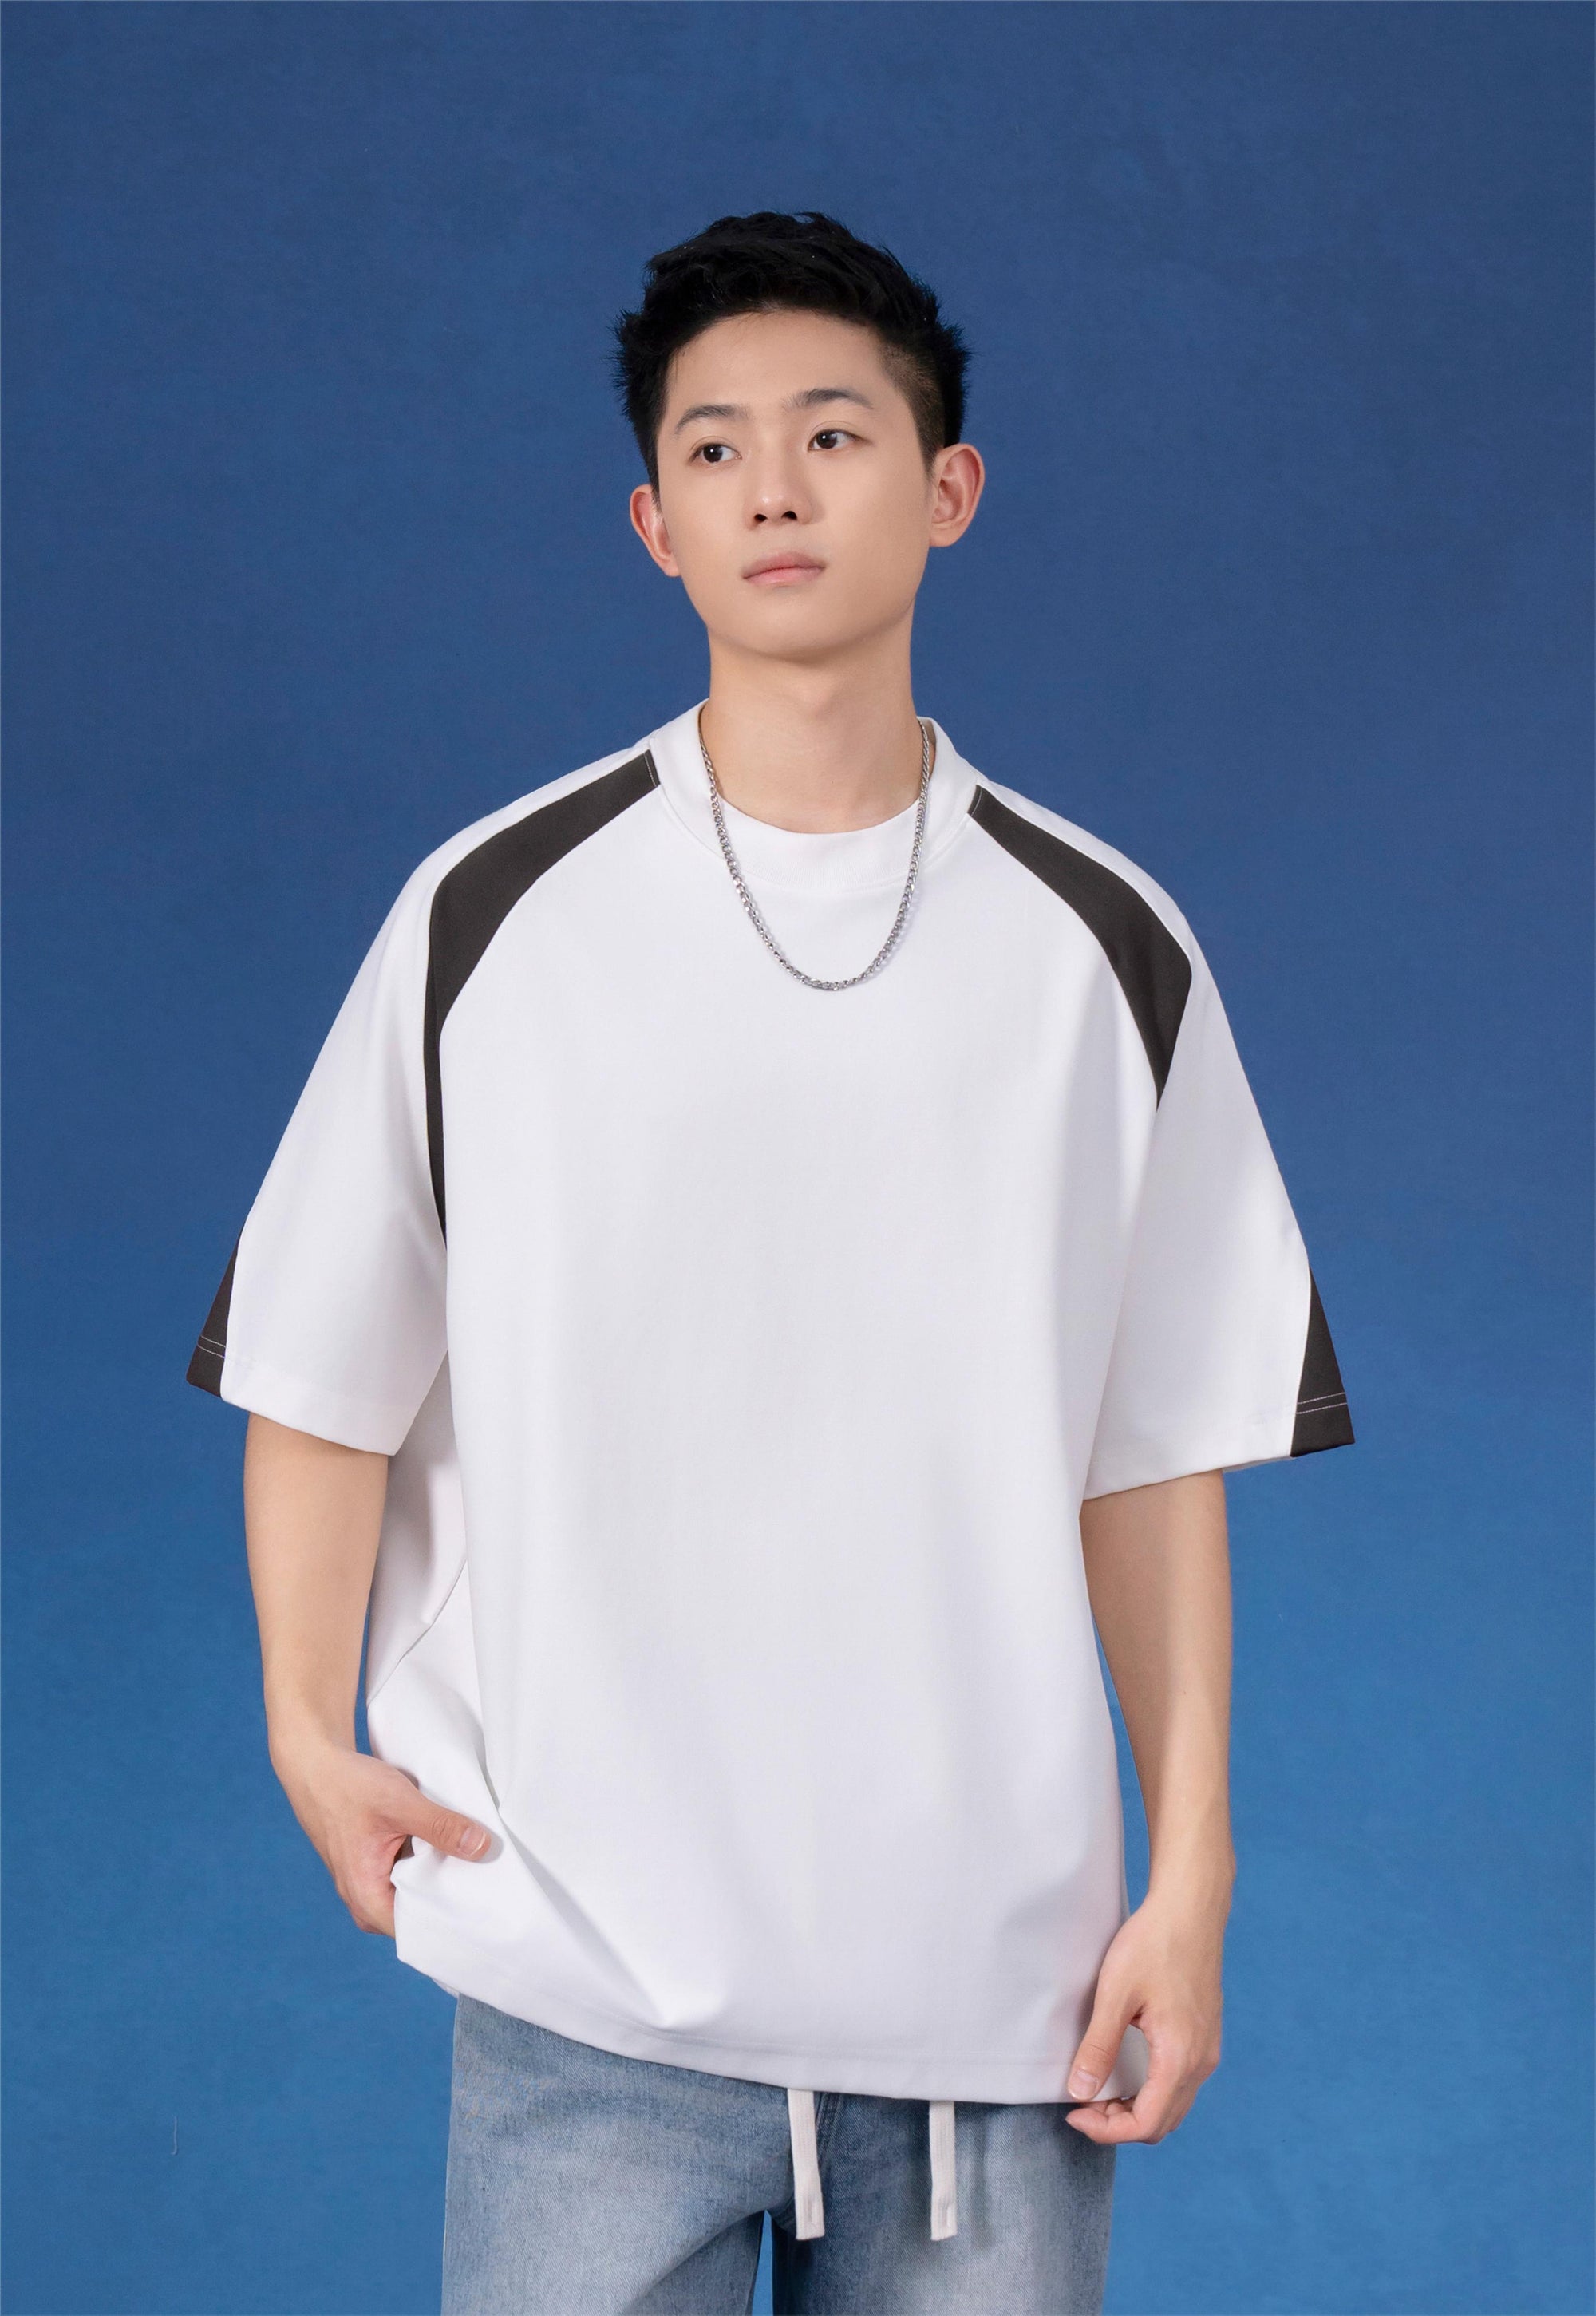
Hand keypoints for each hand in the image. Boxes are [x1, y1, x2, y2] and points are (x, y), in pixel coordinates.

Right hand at [270, 1733, 493, 1937]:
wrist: (315, 1763)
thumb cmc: (348, 1787)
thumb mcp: (401, 1805)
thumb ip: (441, 1826)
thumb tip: (483, 1848)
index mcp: (365, 1896)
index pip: (414, 1932)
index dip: (448, 1924)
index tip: (482, 1912)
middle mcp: (363, 1897)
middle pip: (415, 1915)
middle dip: (448, 1901)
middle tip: (488, 1886)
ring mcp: (367, 1880)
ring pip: (411, 1893)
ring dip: (437, 1879)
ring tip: (476, 1867)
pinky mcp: (371, 1863)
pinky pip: (405, 1874)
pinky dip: (425, 1863)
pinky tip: (451, 1848)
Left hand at [1062, 1884, 1226, 2143]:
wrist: (1191, 1908)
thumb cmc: (1154, 1944)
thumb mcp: (1116, 1994)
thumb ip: (1098, 2047)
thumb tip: (1079, 2093)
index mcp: (1180, 2057)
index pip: (1145, 2123)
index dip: (1106, 2130)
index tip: (1074, 2114)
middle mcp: (1201, 2062)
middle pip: (1161, 2123)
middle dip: (1118, 2124)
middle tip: (1081, 2103)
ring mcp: (1206, 2050)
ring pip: (1172, 2106)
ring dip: (1135, 2109)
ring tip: (1098, 2090)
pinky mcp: (1204, 2036)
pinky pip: (1179, 2084)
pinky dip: (1151, 2092)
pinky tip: (1124, 2072)